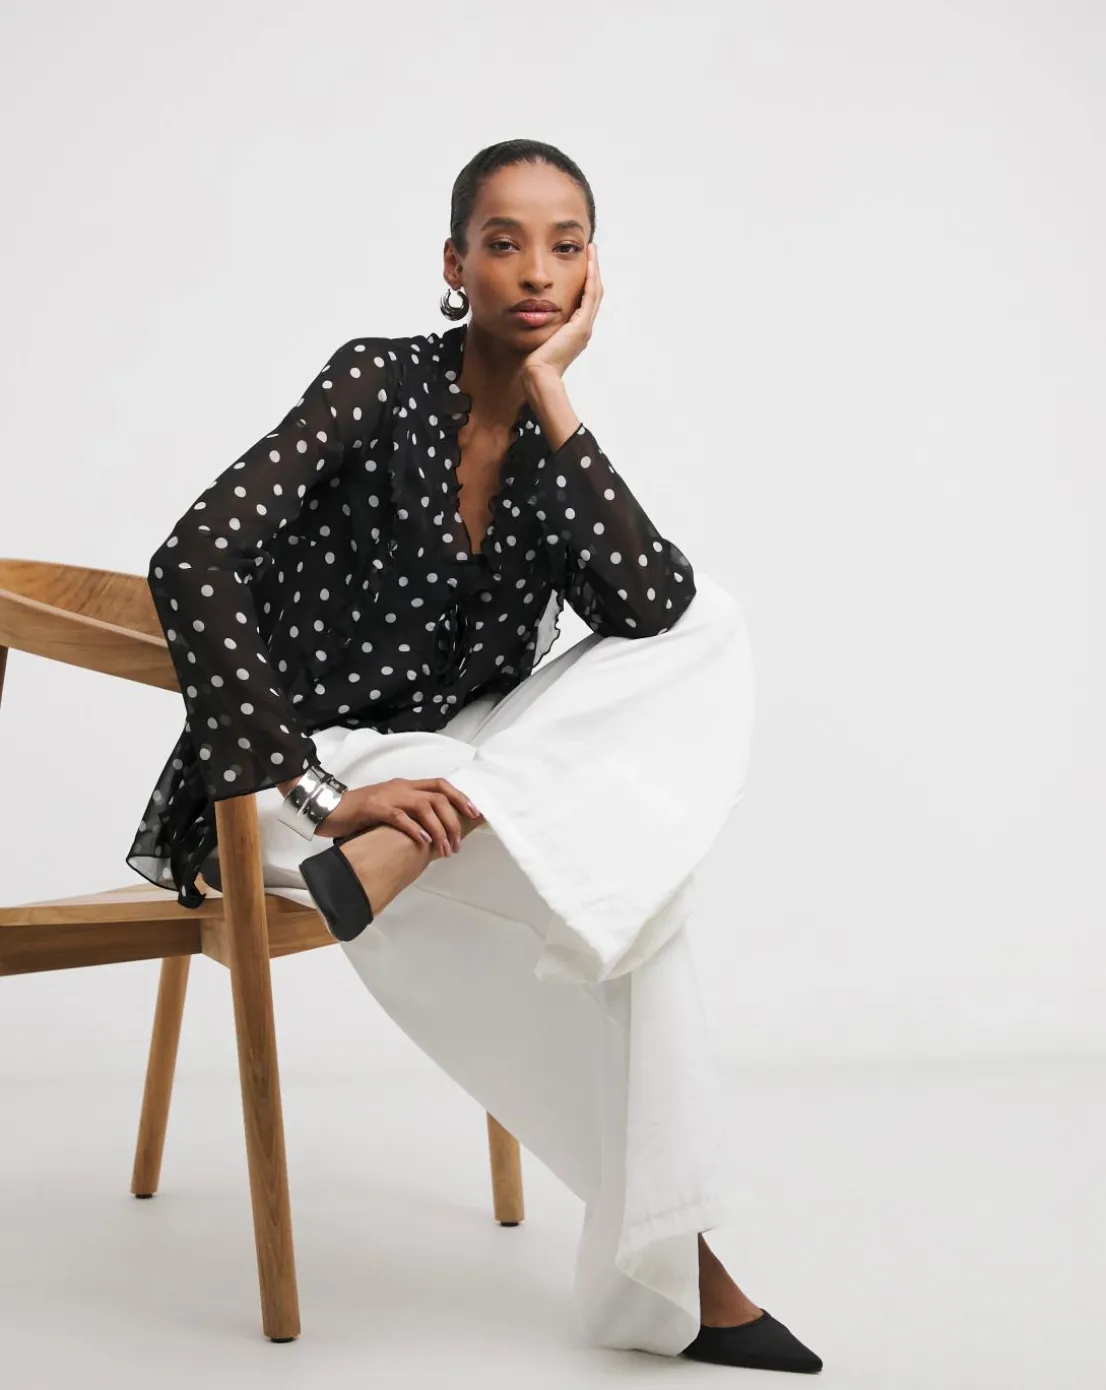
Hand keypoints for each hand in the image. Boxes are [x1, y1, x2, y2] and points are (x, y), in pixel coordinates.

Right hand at [312, 777, 483, 857]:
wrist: (327, 809)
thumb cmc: (358, 814)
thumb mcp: (388, 809)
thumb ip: (408, 814)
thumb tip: (432, 832)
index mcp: (405, 786)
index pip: (440, 785)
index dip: (460, 798)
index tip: (474, 814)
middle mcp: (400, 788)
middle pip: (438, 796)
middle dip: (453, 819)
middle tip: (458, 843)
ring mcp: (387, 796)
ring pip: (424, 806)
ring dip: (439, 829)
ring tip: (444, 849)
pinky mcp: (373, 808)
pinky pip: (400, 817)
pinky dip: (415, 829)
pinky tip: (424, 843)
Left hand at [522, 242, 603, 384]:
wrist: (539, 374)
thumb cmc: (534, 361)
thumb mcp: (539, 337)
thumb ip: (540, 325)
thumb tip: (530, 314)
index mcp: (575, 331)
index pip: (585, 300)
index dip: (586, 280)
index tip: (583, 262)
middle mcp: (583, 328)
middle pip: (594, 293)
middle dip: (593, 270)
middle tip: (591, 250)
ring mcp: (584, 327)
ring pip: (595, 292)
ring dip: (594, 269)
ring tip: (592, 250)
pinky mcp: (581, 326)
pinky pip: (590, 296)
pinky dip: (591, 278)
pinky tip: (589, 263)